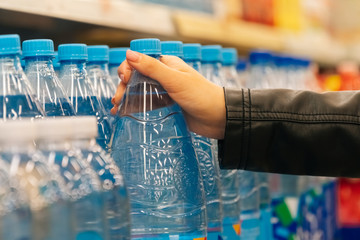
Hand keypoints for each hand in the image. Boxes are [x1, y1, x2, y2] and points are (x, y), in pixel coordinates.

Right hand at [111, 50, 225, 139]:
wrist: (218, 118)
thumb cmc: (201, 95)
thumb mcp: (175, 80)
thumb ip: (152, 68)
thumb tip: (129, 54)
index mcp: (167, 64)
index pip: (141, 60)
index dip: (128, 68)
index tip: (124, 79)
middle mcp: (164, 76)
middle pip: (137, 76)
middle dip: (124, 85)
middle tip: (117, 98)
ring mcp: (165, 91)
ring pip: (140, 90)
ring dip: (127, 97)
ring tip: (116, 107)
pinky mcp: (166, 105)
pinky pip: (147, 103)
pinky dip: (135, 106)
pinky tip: (124, 112)